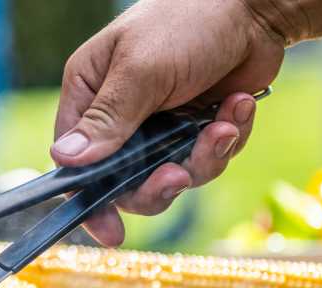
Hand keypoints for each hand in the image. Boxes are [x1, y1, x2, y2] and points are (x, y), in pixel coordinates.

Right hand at [52, 0, 284, 245]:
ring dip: (202, 158)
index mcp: (90, 94)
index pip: (76, 163)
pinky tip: (238, 106)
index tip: (110, 230)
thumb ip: (107, 120)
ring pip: (172, 177)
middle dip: (158, 184)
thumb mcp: (141, 71)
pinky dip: (227, 139)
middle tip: (178, 174)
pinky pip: (206, 161)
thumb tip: (65, 160)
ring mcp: (160, 126)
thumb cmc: (187, 21)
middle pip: (125, 183)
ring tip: (225, 124)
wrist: (256, 6)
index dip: (91, 200)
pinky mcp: (196, 129)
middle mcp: (120, 116)